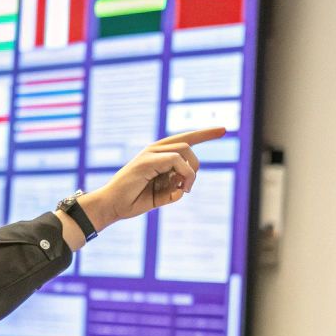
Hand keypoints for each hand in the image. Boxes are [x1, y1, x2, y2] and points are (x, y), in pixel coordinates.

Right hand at [80, 127, 226, 231]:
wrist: (111, 206)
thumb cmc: (132, 201)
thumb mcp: (160, 196)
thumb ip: (174, 188)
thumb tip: (185, 185)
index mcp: (158, 156)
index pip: (185, 139)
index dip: (205, 134)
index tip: (224, 129)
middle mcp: (155, 150)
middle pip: (188, 143)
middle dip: (196, 165)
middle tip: (188, 188)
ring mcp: (150, 153)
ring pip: (184, 150)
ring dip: (191, 172)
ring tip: (184, 189)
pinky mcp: (147, 161)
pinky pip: (176, 160)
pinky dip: (183, 174)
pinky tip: (179, 188)